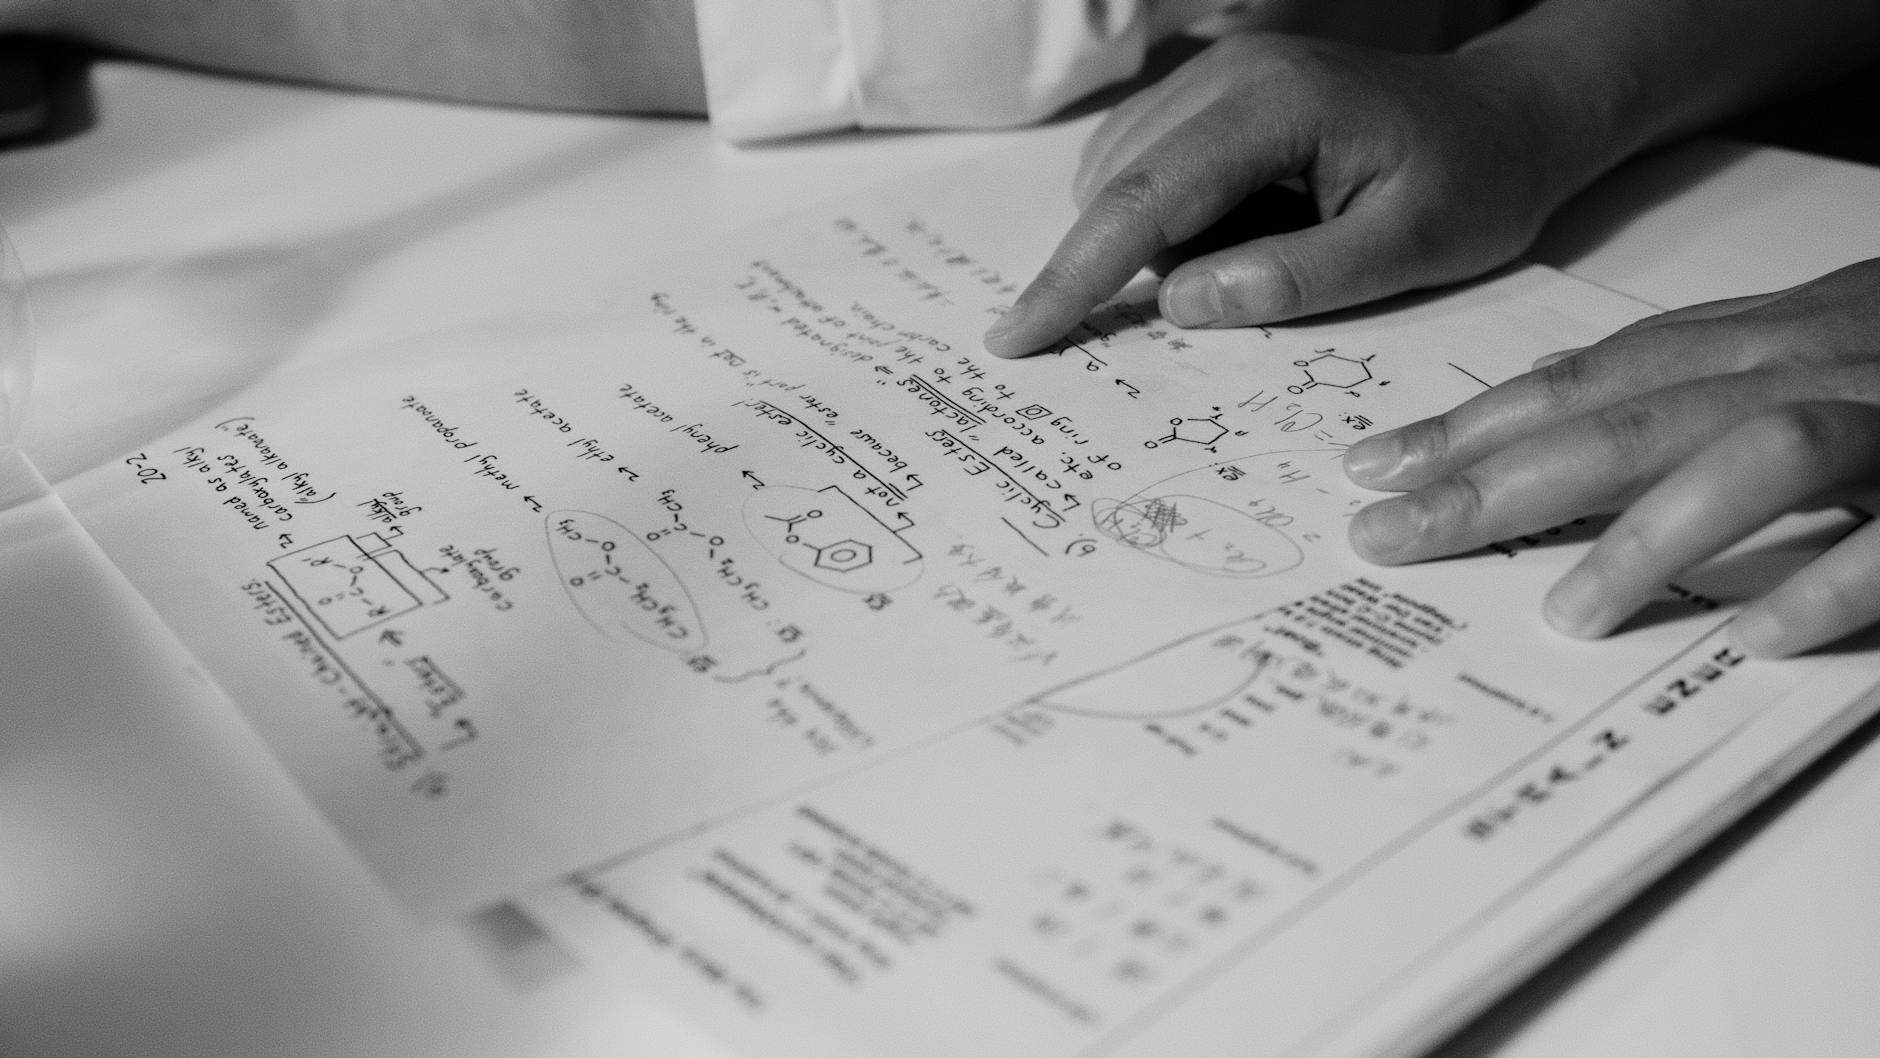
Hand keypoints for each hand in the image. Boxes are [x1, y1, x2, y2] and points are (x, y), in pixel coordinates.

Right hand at [983, 31, 1600, 357]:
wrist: (1510, 116)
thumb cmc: (1476, 184)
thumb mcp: (1412, 248)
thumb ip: (1298, 276)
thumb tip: (1181, 302)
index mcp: (1276, 106)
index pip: (1145, 200)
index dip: (1074, 276)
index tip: (1015, 338)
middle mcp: (1231, 73)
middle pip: (1115, 184)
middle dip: (1103, 266)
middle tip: (1170, 315)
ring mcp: (1219, 73)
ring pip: (1119, 174)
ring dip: (1147, 243)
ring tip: (1253, 258)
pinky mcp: (1217, 89)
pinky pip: (1146, 162)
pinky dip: (1164, 220)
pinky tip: (1238, 234)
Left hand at [1342, 258, 1879, 657]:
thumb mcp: (1804, 356)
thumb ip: (1693, 394)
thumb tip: (1547, 451)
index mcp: (1769, 340)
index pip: (1596, 378)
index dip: (1479, 423)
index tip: (1376, 470)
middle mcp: (1822, 363)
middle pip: (1635, 412)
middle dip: (1501, 479)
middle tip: (1394, 538)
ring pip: (1762, 453)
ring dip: (1654, 533)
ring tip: (1566, 612)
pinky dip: (1833, 579)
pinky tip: (1757, 636)